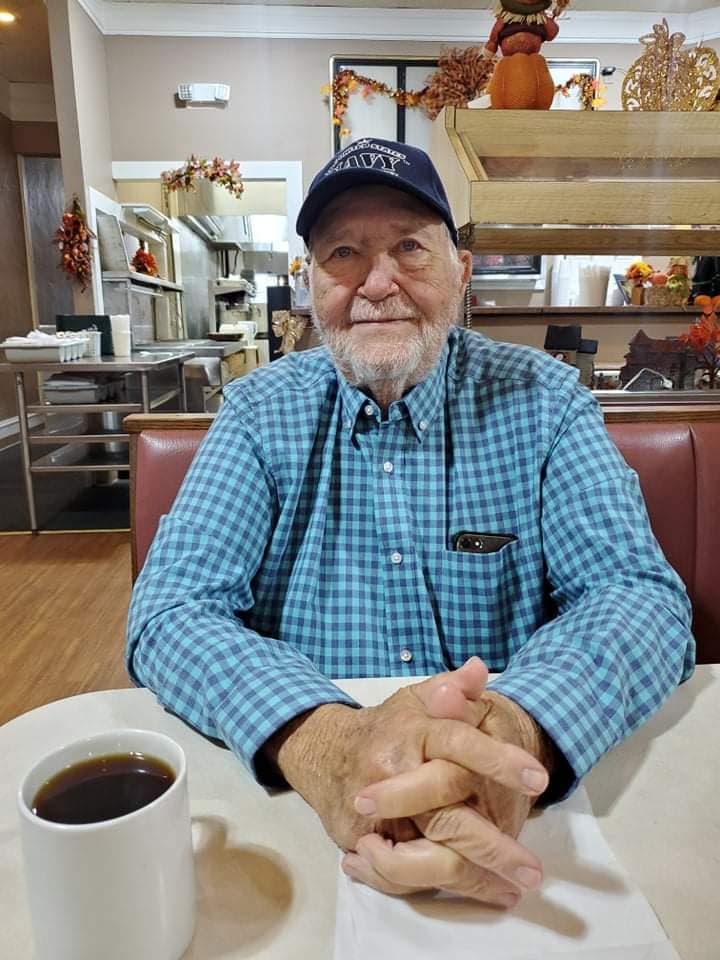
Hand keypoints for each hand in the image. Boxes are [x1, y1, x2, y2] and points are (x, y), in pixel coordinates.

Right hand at [264, 659, 549, 906]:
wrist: (327, 755)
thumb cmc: (388, 728)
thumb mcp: (417, 699)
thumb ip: (453, 688)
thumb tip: (479, 669)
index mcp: (411, 734)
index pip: (457, 743)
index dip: (497, 760)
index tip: (538, 778)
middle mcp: (392, 775)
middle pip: (447, 818)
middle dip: (494, 846)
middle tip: (533, 870)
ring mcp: (375, 816)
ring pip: (429, 859)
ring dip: (474, 881)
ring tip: (513, 891)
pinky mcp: (362, 844)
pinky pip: (405, 877)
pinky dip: (442, 888)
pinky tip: (480, 891)